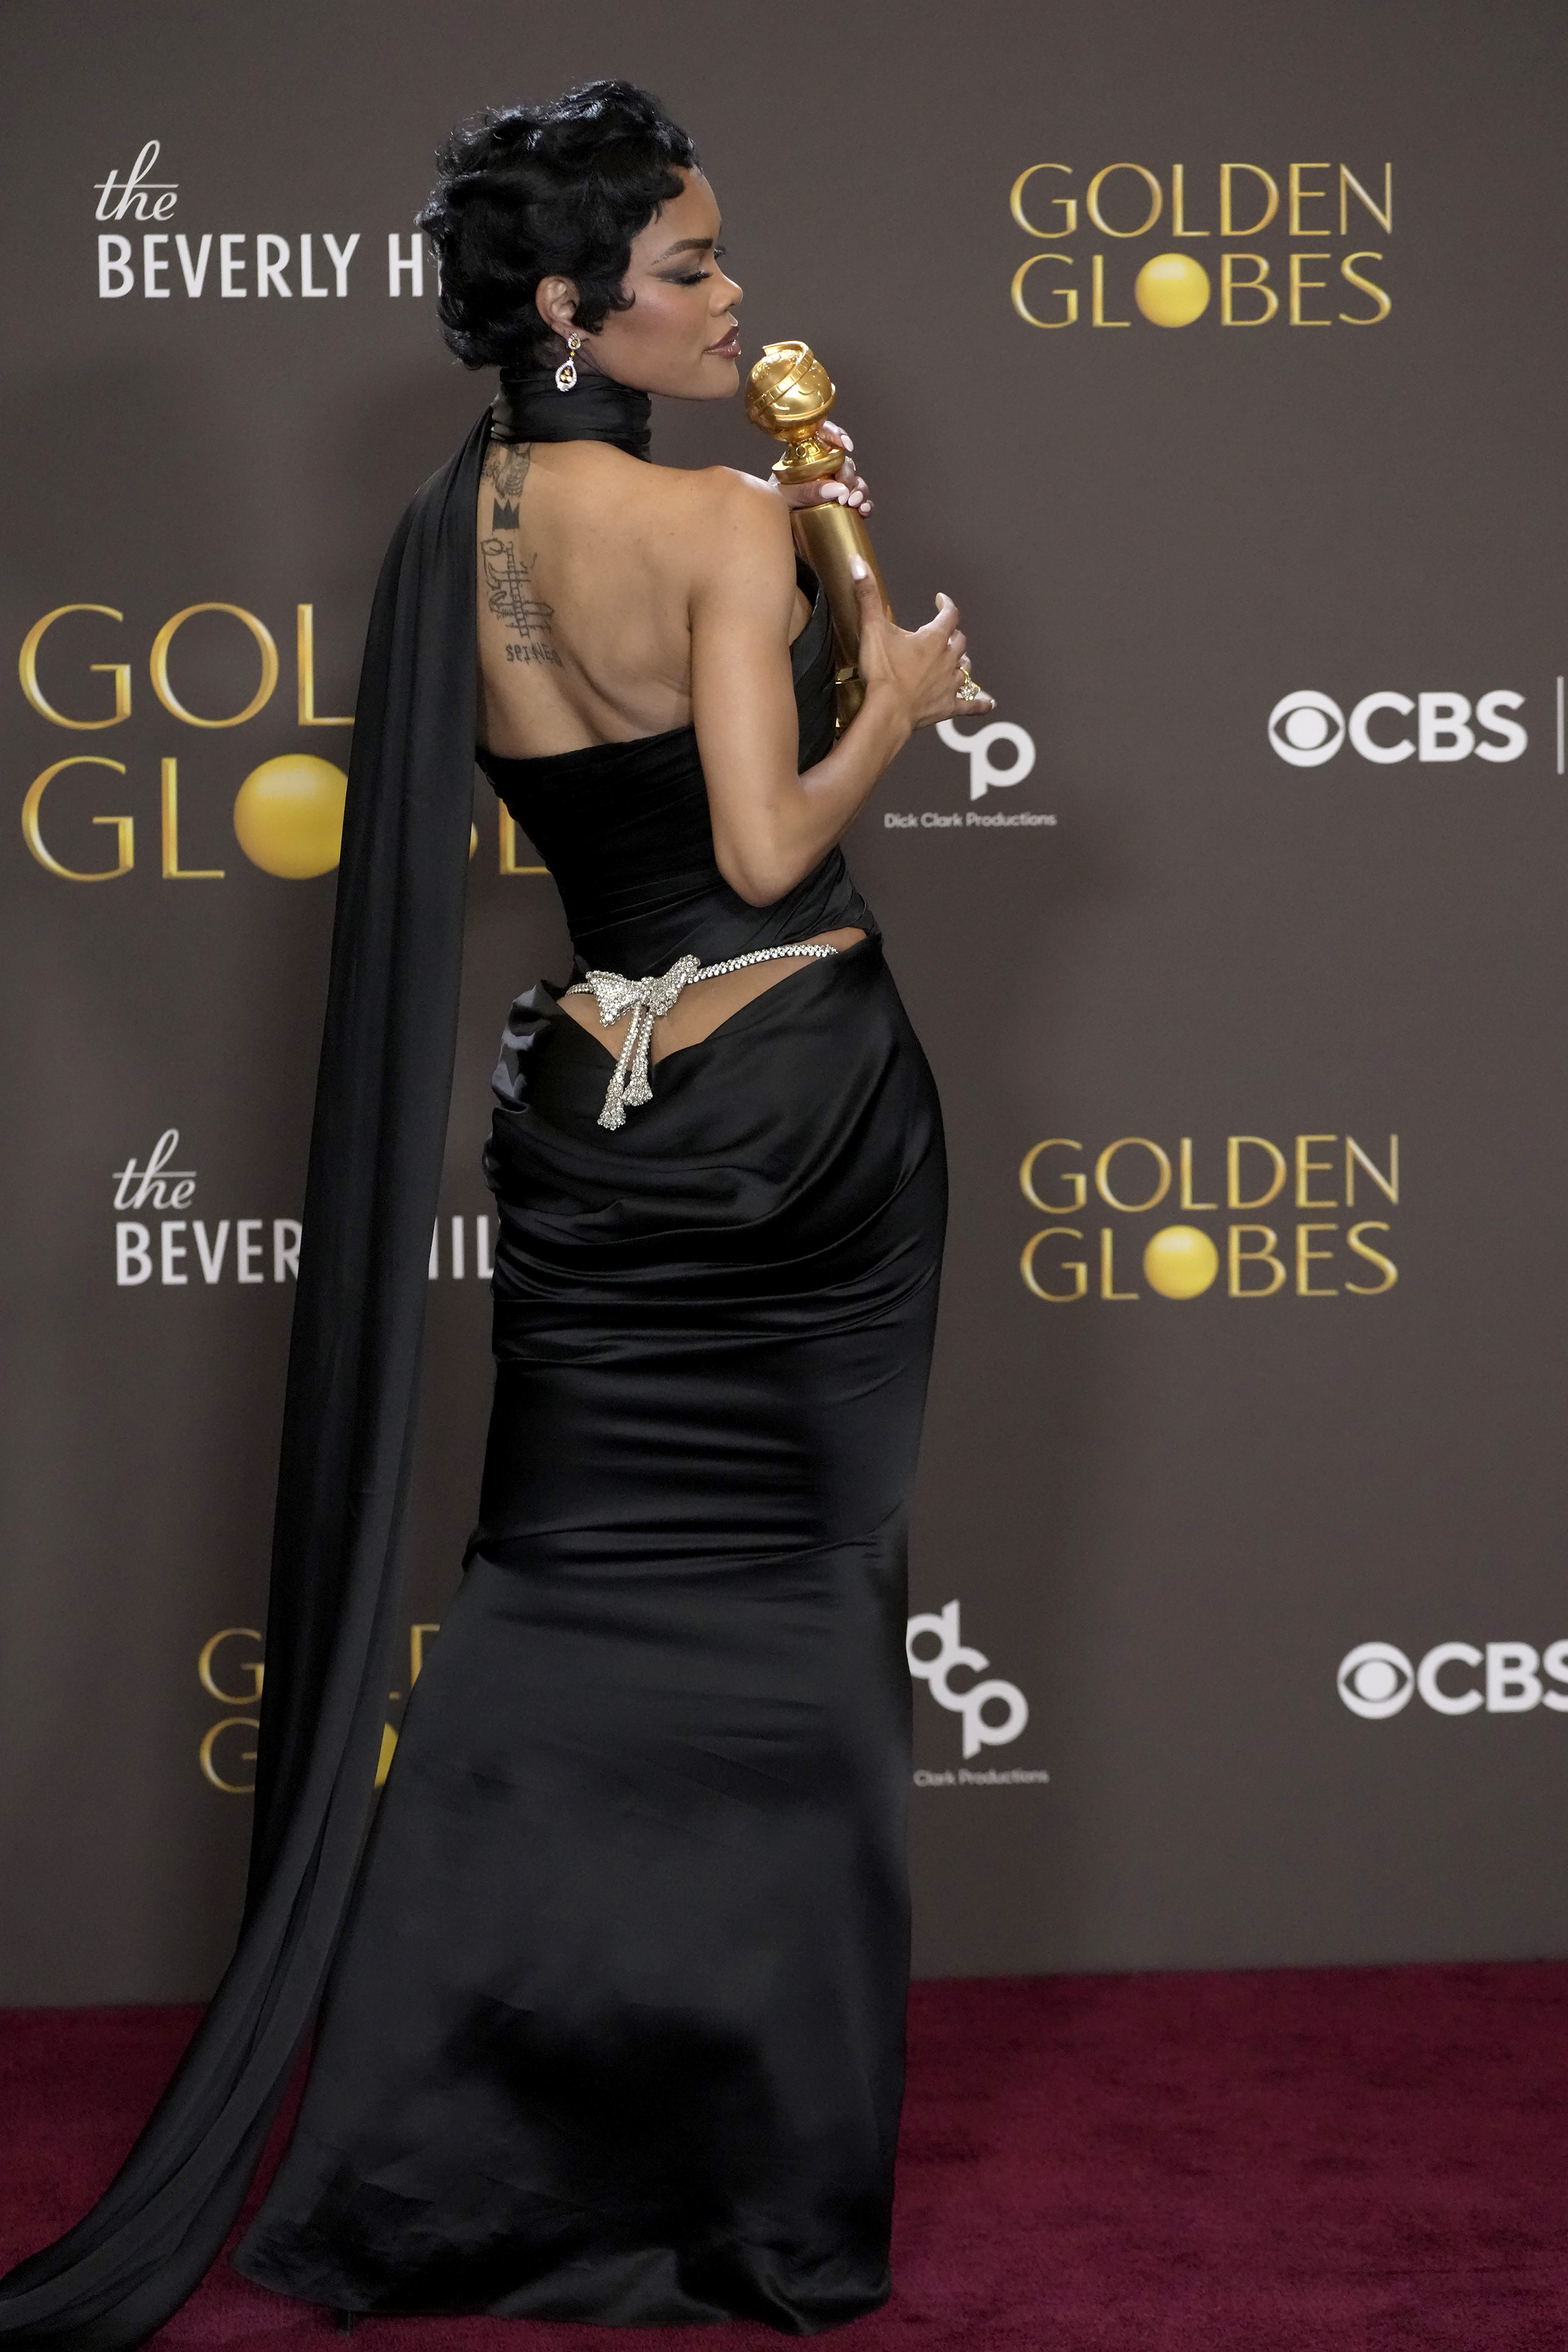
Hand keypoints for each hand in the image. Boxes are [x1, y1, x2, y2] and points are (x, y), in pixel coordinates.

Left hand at [767, 419, 872, 517]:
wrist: (773, 534)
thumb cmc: (773, 510)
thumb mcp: (783, 498)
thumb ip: (805, 492)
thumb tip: (836, 489)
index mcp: (805, 458)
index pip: (822, 437)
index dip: (836, 435)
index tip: (846, 446)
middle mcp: (822, 470)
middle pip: (844, 462)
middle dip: (848, 476)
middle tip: (844, 495)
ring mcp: (833, 488)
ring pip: (855, 481)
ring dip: (860, 490)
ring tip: (855, 503)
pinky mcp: (841, 507)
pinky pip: (859, 502)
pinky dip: (866, 505)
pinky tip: (864, 511)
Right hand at [849, 561, 993, 729]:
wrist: (888, 711)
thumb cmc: (883, 671)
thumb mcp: (872, 629)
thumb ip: (867, 596)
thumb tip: (858, 563)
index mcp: (934, 639)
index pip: (950, 614)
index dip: (946, 605)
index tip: (941, 600)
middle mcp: (947, 659)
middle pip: (959, 642)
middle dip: (953, 635)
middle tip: (944, 633)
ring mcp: (950, 684)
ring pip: (966, 668)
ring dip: (962, 662)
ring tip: (956, 660)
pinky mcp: (949, 707)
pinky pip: (970, 704)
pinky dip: (980, 703)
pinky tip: (989, 703)